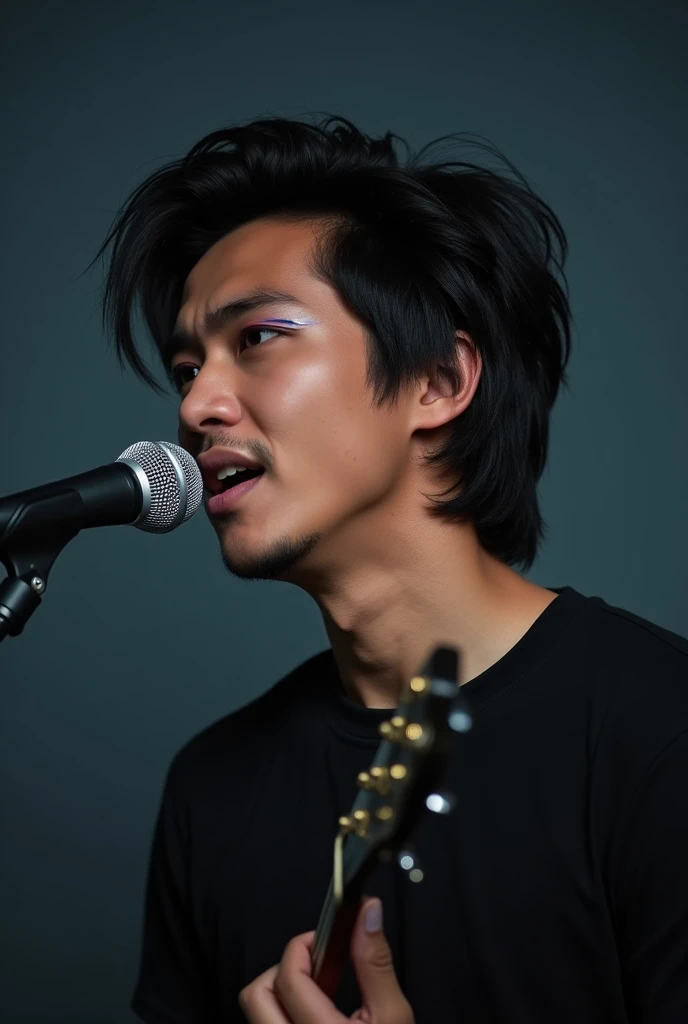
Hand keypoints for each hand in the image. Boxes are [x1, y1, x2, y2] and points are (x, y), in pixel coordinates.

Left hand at [239, 897, 413, 1023]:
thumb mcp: (394, 1018)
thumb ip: (375, 962)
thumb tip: (366, 910)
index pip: (288, 977)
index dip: (303, 946)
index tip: (324, 940)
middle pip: (255, 995)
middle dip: (282, 970)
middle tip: (315, 968)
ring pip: (258, 1017)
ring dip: (281, 996)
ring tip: (319, 997)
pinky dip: (283, 1019)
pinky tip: (313, 1020)